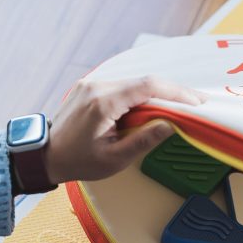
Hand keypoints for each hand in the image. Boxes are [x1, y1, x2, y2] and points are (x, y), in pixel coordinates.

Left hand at [44, 75, 205, 183]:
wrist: (46, 155)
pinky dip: (141, 94)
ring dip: (157, 92)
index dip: (176, 91)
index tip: (196, 101)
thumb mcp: (115, 158)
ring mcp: (92, 84)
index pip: (148, 86)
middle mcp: (97, 86)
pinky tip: (154, 104)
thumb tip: (170, 125)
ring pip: (134, 82)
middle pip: (144, 81)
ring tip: (179, 105)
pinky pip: (122, 86)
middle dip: (172, 91)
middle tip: (196, 102)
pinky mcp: (90, 87)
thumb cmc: (78, 161)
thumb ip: (144, 140)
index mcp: (103, 102)